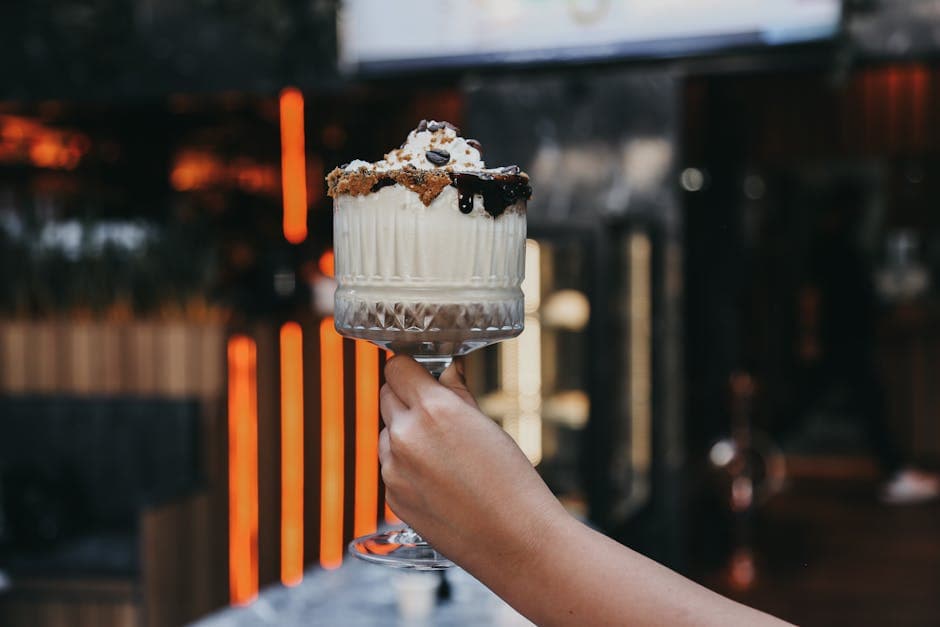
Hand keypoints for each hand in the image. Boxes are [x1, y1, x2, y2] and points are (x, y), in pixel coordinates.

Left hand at [379, 355, 563, 573]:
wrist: (513, 540)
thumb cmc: (510, 481)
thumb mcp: (487, 425)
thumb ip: (457, 394)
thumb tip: (446, 373)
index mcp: (432, 410)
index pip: (397, 367)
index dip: (410, 368)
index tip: (420, 373)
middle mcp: (405, 436)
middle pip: (386, 395)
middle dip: (405, 396)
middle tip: (433, 409)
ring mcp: (394, 469)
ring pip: (386, 432)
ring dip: (404, 432)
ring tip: (443, 452)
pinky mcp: (392, 496)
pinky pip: (390, 466)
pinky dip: (406, 465)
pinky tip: (439, 479)